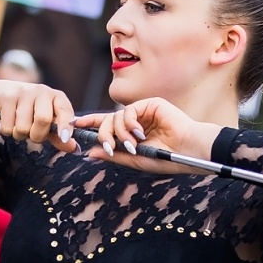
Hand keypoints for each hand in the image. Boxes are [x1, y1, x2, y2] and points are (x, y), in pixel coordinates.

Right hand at [0, 80, 76, 150]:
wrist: (0, 93)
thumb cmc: (29, 110)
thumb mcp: (46, 121)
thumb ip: (59, 136)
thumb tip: (74, 148)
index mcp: (56, 97)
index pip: (65, 111)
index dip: (66, 126)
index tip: (65, 139)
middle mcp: (42, 91)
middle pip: (43, 120)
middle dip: (37, 135)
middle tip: (33, 135)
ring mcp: (24, 92)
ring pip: (23, 127)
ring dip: (20, 134)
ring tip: (19, 125)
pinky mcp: (7, 97)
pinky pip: (8, 126)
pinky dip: (8, 130)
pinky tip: (9, 120)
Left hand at [71, 97, 221, 173]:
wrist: (188, 151)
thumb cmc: (166, 158)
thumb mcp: (134, 159)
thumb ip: (113, 155)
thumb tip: (89, 153)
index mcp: (132, 133)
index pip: (107, 125)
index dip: (90, 123)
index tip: (74, 125)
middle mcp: (136, 120)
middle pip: (108, 121)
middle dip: (105, 135)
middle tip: (109, 147)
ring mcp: (143, 111)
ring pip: (116, 116)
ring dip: (120, 133)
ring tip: (133, 145)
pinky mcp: (151, 103)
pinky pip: (129, 110)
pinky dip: (129, 123)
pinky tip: (140, 134)